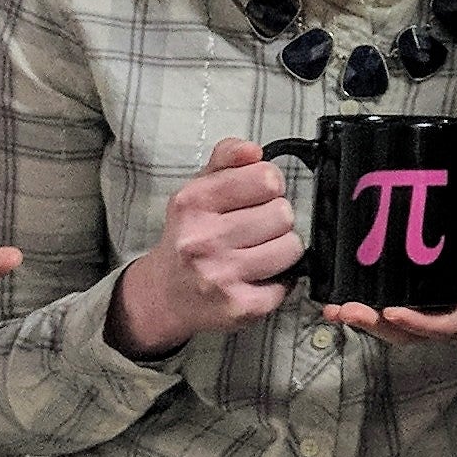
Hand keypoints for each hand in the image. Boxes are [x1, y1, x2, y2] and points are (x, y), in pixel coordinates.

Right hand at [108, 138, 303, 360]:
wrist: (166, 294)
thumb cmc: (188, 237)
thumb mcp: (198, 188)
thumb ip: (226, 158)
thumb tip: (253, 150)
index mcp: (193, 203)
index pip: (265, 178)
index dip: (269, 185)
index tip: (258, 195)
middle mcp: (204, 239)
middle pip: (283, 213)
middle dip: (275, 218)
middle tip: (255, 228)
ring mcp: (222, 276)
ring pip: (291, 247)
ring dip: (281, 248)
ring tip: (257, 251)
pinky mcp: (241, 306)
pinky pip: (288, 282)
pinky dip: (279, 279)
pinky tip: (257, 275)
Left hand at [330, 248, 456, 377]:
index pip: (442, 324)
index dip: (417, 321)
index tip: (393, 311)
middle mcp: (442, 324)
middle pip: (405, 333)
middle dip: (375, 323)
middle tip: (346, 311)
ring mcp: (426, 322)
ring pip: (392, 329)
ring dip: (362, 320)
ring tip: (333, 309)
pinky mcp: (414, 315)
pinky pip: (387, 319)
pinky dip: (363, 312)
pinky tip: (338, 303)